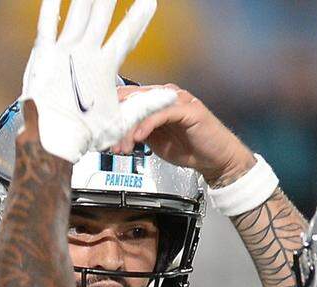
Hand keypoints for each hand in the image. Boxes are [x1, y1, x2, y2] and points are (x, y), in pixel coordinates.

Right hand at [21, 0, 177, 162]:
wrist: (57, 146)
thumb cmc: (85, 137)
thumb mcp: (123, 121)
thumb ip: (147, 105)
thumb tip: (173, 94)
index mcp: (104, 68)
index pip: (125, 36)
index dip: (137, 19)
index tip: (150, 1)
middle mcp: (86, 56)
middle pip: (101, 18)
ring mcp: (66, 54)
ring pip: (78, 16)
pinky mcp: (45, 58)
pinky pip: (47, 28)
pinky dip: (50, 10)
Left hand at [114, 84, 255, 185]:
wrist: (216, 160)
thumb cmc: (189, 148)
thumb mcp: (155, 141)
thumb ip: (137, 132)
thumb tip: (115, 134)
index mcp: (157, 101)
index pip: (129, 98)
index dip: (112, 113)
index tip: (100, 130)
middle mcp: (166, 96)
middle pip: (133, 100)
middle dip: (117, 122)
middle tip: (108, 140)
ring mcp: (178, 100)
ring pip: (145, 106)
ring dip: (129, 127)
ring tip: (121, 145)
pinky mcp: (188, 110)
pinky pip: (162, 114)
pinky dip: (147, 125)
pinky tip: (138, 138)